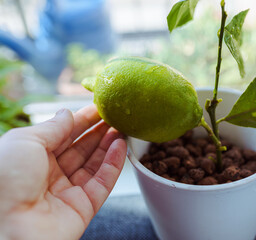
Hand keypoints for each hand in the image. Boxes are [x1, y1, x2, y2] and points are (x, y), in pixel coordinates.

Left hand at [0, 105, 126, 239]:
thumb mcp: (25, 141)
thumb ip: (52, 127)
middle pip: (81, 149)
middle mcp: (50, 175)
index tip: (99, 108)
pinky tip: (120, 146)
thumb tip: (68, 114)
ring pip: (94, 165)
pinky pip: (103, 183)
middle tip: (115, 116)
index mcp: (31, 158)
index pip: (63, 135)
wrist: (6, 228)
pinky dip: (114, 164)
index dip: (81, 121)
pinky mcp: (83, 208)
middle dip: (98, 131)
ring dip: (108, 145)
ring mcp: (67, 192)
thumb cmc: (3, 181)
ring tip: (121, 128)